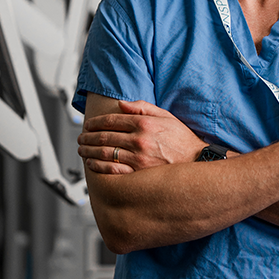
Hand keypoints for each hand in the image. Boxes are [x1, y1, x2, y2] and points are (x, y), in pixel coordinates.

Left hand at [78, 100, 205, 174]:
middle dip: (87, 136)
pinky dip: (98, 167)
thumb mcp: (166, 116)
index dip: (95, 122)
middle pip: (104, 136)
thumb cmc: (182, 139)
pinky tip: (92, 164)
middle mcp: (139, 140)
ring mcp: (138, 158)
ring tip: (82, 150)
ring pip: (104, 153)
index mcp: (144, 124)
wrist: (197, 162)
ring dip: (88, 151)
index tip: (87, 124)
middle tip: (81, 138)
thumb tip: (121, 104)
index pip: (111, 120)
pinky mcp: (139, 174)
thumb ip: (142, 108)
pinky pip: (112, 170)